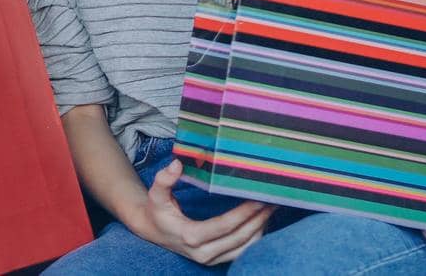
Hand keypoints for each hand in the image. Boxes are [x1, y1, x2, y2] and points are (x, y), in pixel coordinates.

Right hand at [131, 160, 274, 265]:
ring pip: (245, 247)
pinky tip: (261, 221)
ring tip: (271, 209)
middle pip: (240, 237)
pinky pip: (242, 251)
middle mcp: (203, 252)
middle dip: (259, 219)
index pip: (224, 226)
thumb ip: (164, 179)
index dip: (244, 213)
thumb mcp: (155, 194)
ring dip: (260, 228)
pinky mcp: (217, 260)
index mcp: (190, 236)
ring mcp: (211, 259)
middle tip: (273, 201)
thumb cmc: (157, 211)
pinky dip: (255, 237)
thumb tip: (177, 164)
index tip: (259, 199)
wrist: (153, 231)